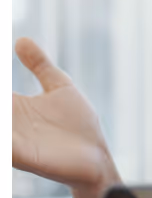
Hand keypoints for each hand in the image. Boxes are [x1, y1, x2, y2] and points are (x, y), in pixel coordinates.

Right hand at [12, 38, 119, 197]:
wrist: (96, 157)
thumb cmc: (78, 125)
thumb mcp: (59, 86)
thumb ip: (40, 65)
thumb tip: (21, 40)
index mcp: (13, 105)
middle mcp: (7, 122)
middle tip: (2, 98)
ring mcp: (11, 139)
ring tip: (4, 103)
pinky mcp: (20, 154)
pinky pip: (4, 144)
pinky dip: (3, 137)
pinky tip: (6, 127)